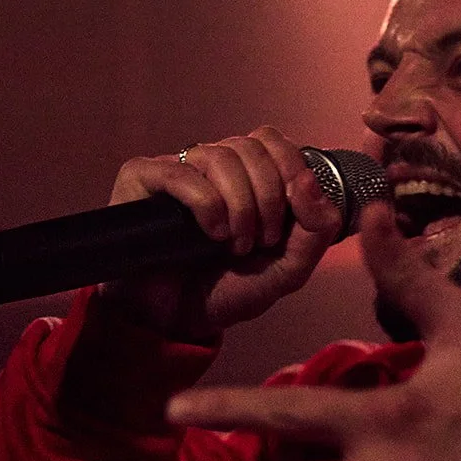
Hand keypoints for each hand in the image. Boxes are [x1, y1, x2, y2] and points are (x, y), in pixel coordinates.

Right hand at [98, 127, 341, 341]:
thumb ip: (316, 230)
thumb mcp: (289, 269)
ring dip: (240, 207)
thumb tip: (308, 180)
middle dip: (268, 199)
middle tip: (261, 241)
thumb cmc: (229, 290)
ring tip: (234, 244)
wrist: (178, 320)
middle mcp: (214, 166)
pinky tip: (211, 234)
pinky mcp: (143, 178)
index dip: (290, 170)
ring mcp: (178, 169)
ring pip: (221, 157)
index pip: (273, 141)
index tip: (287, 220)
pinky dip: (207, 205)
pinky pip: (182, 173)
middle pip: (252, 147)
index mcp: (249, 175)